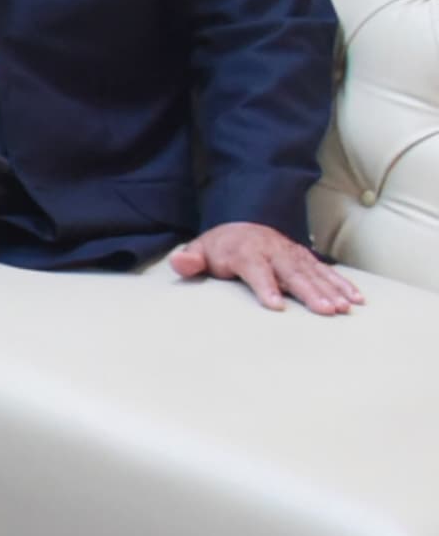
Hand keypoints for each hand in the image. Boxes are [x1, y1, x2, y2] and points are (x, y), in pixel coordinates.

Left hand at [169, 222, 359, 314]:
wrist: (242, 224)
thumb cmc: (219, 247)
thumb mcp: (199, 250)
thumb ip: (190, 260)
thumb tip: (180, 262)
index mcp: (245, 252)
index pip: (256, 270)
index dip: (266, 287)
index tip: (276, 306)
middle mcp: (273, 252)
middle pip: (292, 273)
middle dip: (309, 292)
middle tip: (325, 311)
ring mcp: (292, 254)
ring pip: (314, 273)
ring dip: (331, 290)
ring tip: (343, 308)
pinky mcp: (306, 259)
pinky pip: (326, 271)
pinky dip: (342, 283)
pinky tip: (355, 298)